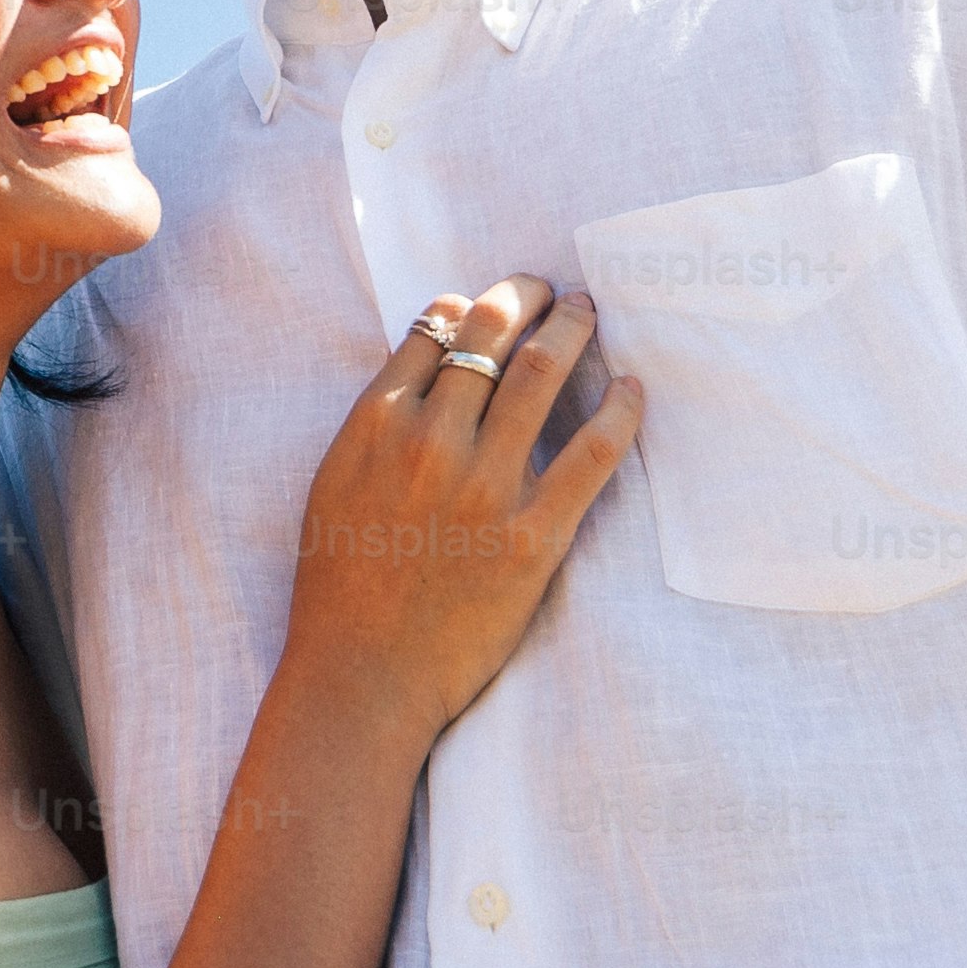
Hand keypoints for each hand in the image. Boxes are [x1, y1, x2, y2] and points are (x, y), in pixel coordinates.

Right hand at [279, 275, 641, 740]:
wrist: (363, 676)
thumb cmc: (340, 588)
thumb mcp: (333, 483)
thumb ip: (377, 420)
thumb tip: (426, 356)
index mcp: (377, 422)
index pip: (435, 327)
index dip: (472, 302)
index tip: (497, 302)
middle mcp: (431, 439)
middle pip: (494, 332)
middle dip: (530, 296)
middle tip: (553, 290)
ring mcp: (486, 485)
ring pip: (544, 372)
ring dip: (575, 329)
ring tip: (590, 315)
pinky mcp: (534, 535)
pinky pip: (592, 454)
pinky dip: (619, 412)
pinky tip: (632, 390)